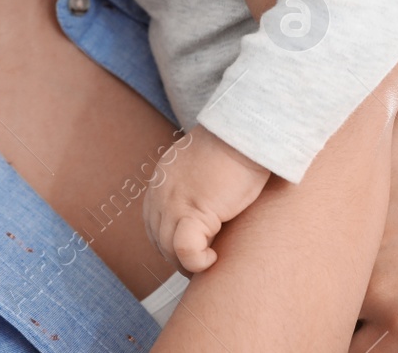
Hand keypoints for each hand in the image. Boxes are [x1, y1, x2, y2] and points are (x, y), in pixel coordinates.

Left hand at [143, 126, 270, 274]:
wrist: (243, 133)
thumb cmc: (235, 147)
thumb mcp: (203, 165)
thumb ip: (196, 185)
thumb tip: (209, 204)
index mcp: (162, 181)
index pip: (154, 223)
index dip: (171, 242)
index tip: (193, 248)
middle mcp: (160, 193)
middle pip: (159, 239)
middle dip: (178, 257)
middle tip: (203, 262)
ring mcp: (173, 203)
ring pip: (169, 249)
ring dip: (189, 263)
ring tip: (211, 261)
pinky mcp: (193, 211)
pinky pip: (186, 250)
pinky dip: (198, 261)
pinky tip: (214, 258)